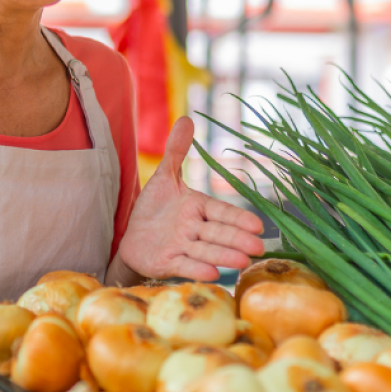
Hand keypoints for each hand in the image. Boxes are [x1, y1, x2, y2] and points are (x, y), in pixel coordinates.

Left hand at [117, 118, 263, 280]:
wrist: (132, 237)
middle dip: (237, 239)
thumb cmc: (154, 209)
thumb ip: (176, 151)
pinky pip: (184, 265)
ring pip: (205, 250)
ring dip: (223, 256)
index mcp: (197, 207)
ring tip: (243, 260)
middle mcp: (194, 228)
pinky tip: (212, 273)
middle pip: (218, 233)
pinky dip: (197, 269)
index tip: (257, 224)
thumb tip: (187, 118)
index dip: (238, 218)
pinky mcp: (168, 263)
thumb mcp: (164, 177)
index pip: (221, 212)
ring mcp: (182, 247)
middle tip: (258, 247)